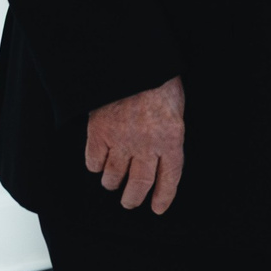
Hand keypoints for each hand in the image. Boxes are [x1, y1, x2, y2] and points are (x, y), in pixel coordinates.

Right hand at [84, 75, 184, 213]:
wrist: (131, 63)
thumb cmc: (159, 79)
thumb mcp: (177, 107)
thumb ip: (170, 133)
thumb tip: (165, 151)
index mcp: (171, 140)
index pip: (169, 178)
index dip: (163, 197)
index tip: (157, 208)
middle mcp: (146, 146)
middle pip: (139, 185)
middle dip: (134, 199)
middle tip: (130, 202)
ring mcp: (121, 141)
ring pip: (114, 177)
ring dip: (113, 184)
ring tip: (113, 184)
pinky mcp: (99, 134)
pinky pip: (94, 162)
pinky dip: (96, 166)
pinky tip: (99, 164)